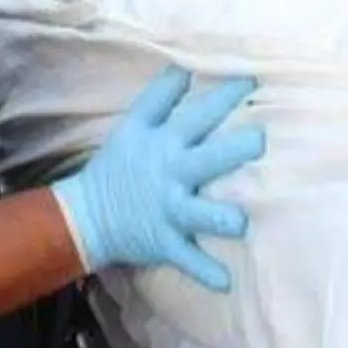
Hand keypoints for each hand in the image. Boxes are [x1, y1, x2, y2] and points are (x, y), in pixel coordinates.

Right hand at [52, 66, 265, 291]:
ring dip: (220, 218)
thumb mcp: (133, 126)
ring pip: (199, 214)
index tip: (253, 80)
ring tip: (240, 223)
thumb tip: (184, 66)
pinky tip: (226, 282)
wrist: (86, 214)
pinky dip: (204, 272)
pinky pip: (186, 259)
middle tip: (260, 140)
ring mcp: (169, 211)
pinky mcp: (164, 242)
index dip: (223, 97)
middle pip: (206, 159)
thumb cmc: (117, 166)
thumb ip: (160, 97)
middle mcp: (171, 175)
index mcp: (166, 144)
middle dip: (233, 150)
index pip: (197, 115)